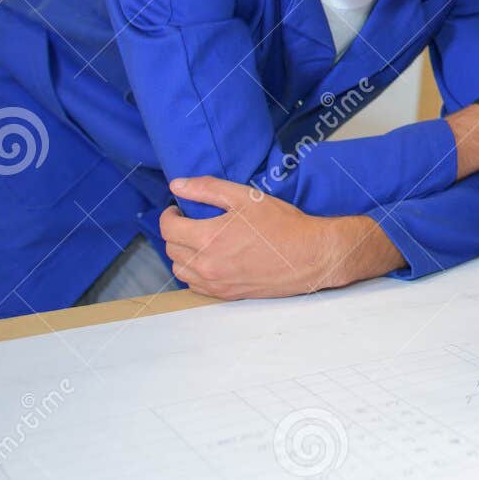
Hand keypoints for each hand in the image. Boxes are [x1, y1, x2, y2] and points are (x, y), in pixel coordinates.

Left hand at [159, 176, 401, 299]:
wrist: (310, 255)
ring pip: (179, 270)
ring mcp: (216, 283)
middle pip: (171, 249)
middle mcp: (207, 265)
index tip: (179, 209)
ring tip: (199, 241)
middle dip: (176, 232)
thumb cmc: (282, 224)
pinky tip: (210, 260)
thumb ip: (208, 189)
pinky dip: (194, 272)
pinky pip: (195, 286)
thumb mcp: (247, 197)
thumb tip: (177, 185)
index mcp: (209, 238)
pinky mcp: (226, 294)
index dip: (169, 215)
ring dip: (182, 254)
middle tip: (191, 221)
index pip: (168, 228)